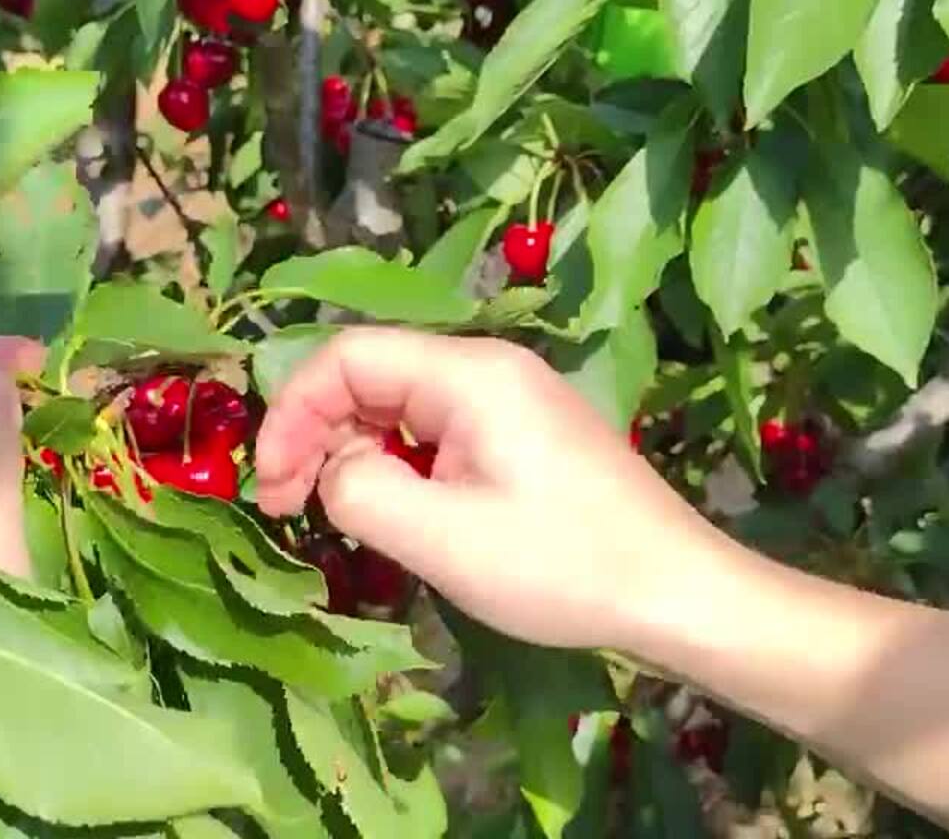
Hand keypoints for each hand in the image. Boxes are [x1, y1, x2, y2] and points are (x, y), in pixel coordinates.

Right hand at [254, 328, 727, 651]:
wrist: (675, 591)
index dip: (292, 413)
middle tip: (294, 511)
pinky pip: (438, 430)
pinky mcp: (526, 434)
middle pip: (372, 374)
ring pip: (401, 404)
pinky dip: (401, 465)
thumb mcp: (442, 539)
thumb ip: (361, 491)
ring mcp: (513, 398)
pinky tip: (399, 518)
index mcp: (470, 373)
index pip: (346, 356)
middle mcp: (491, 368)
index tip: (272, 488)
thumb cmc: (562, 565)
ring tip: (343, 520)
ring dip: (357, 454)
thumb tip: (331, 471)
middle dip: (318, 435)